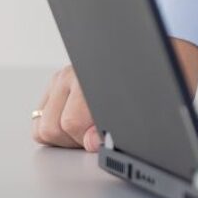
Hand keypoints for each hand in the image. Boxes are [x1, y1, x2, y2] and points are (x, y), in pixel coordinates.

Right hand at [31, 37, 197, 150]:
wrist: (156, 54)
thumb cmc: (157, 79)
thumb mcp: (152, 101)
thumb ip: (119, 124)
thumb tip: (91, 143)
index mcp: (94, 75)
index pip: (74, 122)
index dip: (92, 140)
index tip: (106, 142)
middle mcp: (74, 73)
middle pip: (56, 127)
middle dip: (78, 140)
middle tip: (102, 134)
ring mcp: (62, 78)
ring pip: (44, 126)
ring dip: (66, 136)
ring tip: (92, 129)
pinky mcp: (55, 85)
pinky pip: (40, 119)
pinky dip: (57, 129)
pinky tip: (80, 125)